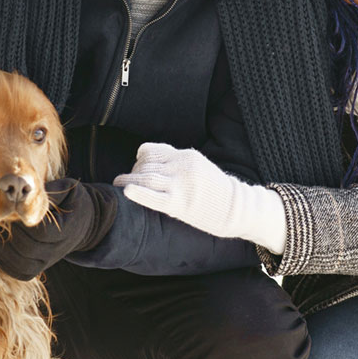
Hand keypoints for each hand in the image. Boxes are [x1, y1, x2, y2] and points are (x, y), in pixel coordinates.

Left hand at [0, 179, 116, 279]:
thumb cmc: (72, 202)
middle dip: (6, 235)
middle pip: (26, 248)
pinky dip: (1, 261)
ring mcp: (47, 262)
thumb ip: (48, 191)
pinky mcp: (38, 268)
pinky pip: (17, 271)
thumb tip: (24, 188)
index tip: (8, 210)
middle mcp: (56, 250)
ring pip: (18, 263)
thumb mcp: (67, 190)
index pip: (40, 232)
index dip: (21, 223)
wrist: (84, 224)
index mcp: (65, 231)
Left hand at [114, 143, 287, 253]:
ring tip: (120, 184)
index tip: (138, 168)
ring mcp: (181, 184)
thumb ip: (177, 163)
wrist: (237, 207)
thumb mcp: (199, 166)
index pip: (151, 150)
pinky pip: (153, 196)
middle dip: (133, 172)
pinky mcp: (179, 203)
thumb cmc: (216, 190)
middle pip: (146, 164)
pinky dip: (138, 192)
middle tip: (128, 180)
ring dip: (129, 180)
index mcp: (187, 155)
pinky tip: (126, 191)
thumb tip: (151, 165)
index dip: (139, 159)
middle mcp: (182, 166)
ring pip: (146, 177)